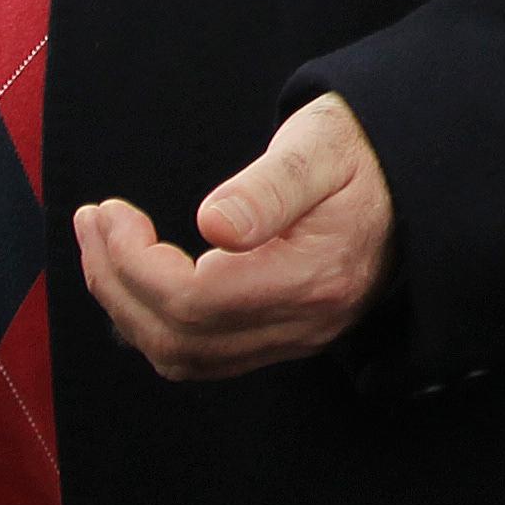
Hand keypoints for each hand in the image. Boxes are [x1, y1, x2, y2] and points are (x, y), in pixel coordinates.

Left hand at [74, 91, 398, 381]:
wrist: (410, 177)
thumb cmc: (360, 152)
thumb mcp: (320, 145)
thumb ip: (270, 186)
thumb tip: (213, 224)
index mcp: (313, 276)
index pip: (195, 301)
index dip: (133, 265)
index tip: (111, 213)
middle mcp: (305, 322)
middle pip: (179, 339)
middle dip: (115, 283)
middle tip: (93, 223)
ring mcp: (296, 338)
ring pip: (185, 358)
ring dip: (128, 307)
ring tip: (102, 247)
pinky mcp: (285, 337)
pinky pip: (203, 356)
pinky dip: (155, 324)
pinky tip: (137, 279)